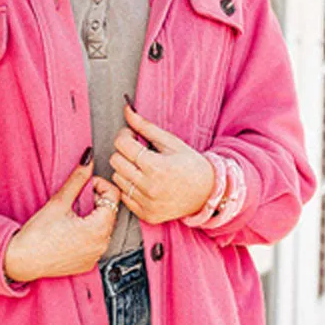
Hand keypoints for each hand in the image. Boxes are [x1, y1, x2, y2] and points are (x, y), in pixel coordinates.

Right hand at [3, 149, 121, 282]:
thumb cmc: (37, 235)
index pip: (113, 196)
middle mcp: (102, 244)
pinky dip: (88, 233)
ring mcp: (96, 256)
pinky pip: (96, 243)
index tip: (84, 186)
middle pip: (110, 212)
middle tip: (75, 200)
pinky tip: (70, 231)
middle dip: (96, 201)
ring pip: (103, 227)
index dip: (99, 185)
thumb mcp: (59, 202)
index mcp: (99, 228)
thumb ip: (78, 179)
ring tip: (71, 216)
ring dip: (92, 217)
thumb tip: (88, 160)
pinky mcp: (88, 263)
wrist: (22, 259)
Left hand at [109, 101, 215, 224]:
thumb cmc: (190, 164)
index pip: (121, 145)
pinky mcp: (146, 215)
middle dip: (123, 152)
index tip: (131, 135)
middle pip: (115, 162)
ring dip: (125, 170)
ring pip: (117, 179)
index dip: (124, 135)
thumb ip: (145, 126)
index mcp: (156, 166)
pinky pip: (124, 196)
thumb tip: (126, 110)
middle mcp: (149, 187)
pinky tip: (143, 182)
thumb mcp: (170, 142)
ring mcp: (147, 203)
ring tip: (141, 167)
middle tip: (136, 151)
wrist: (208, 193)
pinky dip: (130, 188)